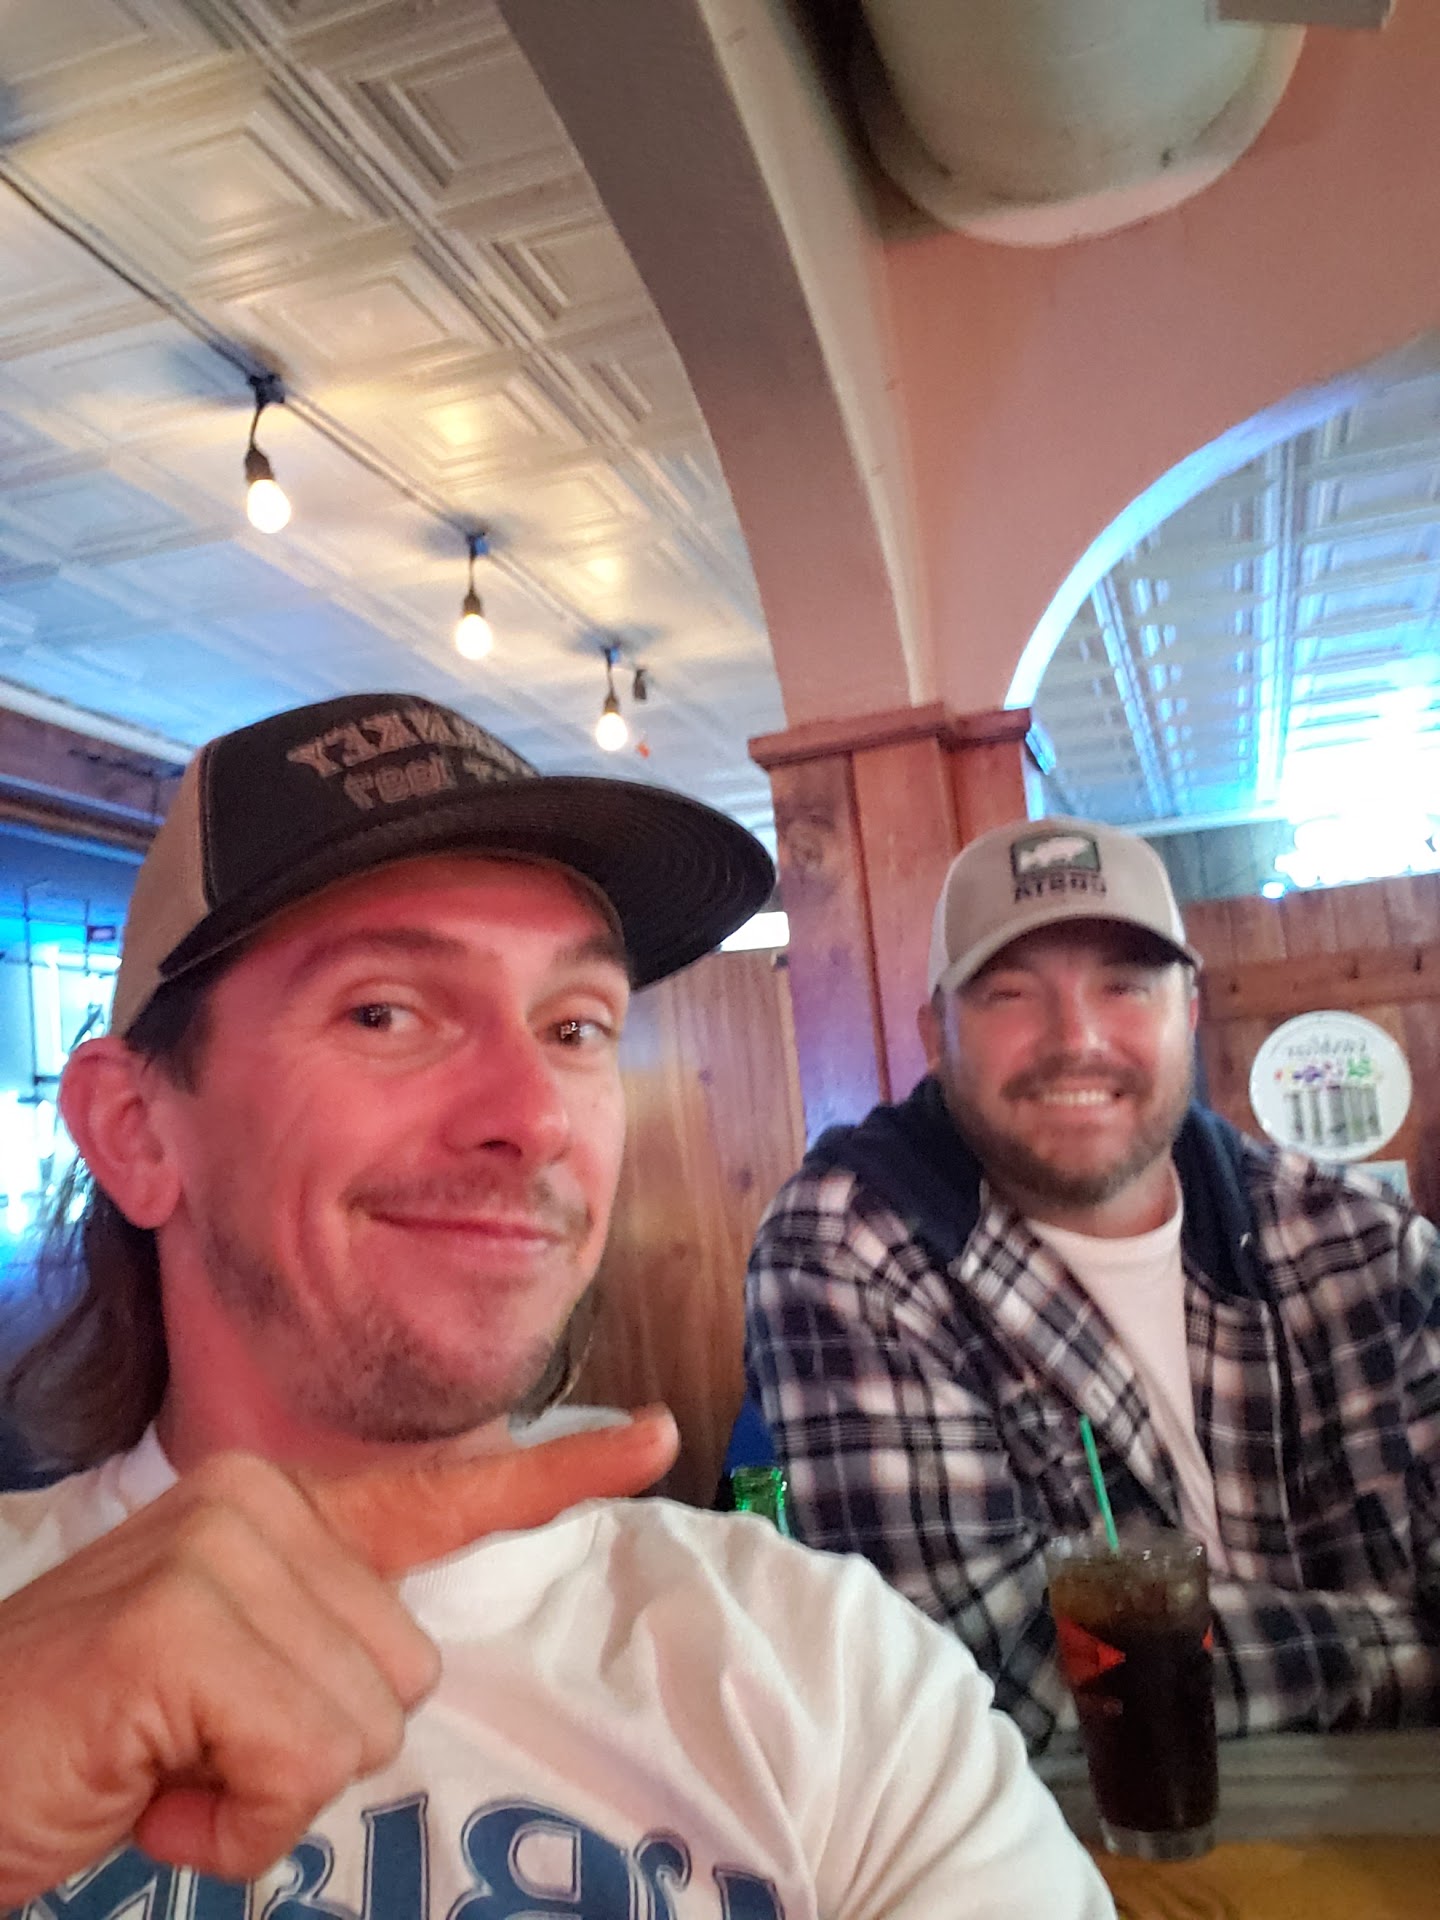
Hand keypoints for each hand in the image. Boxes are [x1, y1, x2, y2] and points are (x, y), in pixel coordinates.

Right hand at [0, 1409, 677, 1904]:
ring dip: (264, 1788)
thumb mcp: (219, 1676)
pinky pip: (304, 1762)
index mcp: (272, 1509)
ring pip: (366, 1723)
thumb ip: (314, 1643)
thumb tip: (397, 1672)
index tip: (657, 1436)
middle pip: (406, 1670)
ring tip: (160, 1765)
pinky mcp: (184, 1624)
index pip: (438, 1493)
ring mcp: (217, 1550)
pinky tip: (150, 1793)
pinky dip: (235, 1821)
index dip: (558, 1476)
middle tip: (187, 1750)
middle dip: (308, 1747)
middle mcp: (253, 1502)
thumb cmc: (87, 1740)